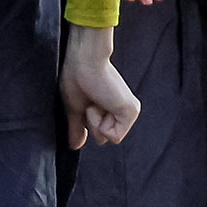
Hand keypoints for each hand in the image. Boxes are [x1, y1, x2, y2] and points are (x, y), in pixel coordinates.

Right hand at [61, 24, 139, 148]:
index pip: (97, 134)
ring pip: (106, 138)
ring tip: (95, 100)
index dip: (85, 123)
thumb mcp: (75, 108)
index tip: (85, 102)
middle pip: (102, 139)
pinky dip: (101, 123)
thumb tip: (75, 146)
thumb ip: (77, 128)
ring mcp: (128, 111)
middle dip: (90, 123)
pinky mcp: (131, 111)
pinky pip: (114, 137)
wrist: (84, 61)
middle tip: (90, 101)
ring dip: (94, 121)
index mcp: (109, 109)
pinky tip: (101, 103)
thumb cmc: (76, 77)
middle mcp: (120, 111)